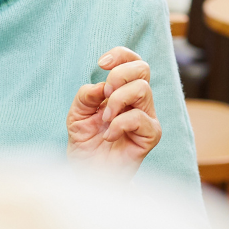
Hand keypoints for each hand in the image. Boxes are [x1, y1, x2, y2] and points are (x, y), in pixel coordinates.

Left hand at [68, 46, 161, 169]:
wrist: (88, 173)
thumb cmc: (85, 144)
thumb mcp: (76, 115)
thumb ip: (86, 96)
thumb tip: (101, 86)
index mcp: (123, 91)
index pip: (133, 61)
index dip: (120, 55)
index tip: (101, 63)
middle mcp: (138, 101)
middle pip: (143, 68)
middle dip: (118, 75)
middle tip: (104, 95)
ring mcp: (147, 117)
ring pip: (142, 89)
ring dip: (116, 101)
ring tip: (104, 120)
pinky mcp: (151, 135)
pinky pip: (140, 118)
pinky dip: (119, 124)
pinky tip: (109, 136)